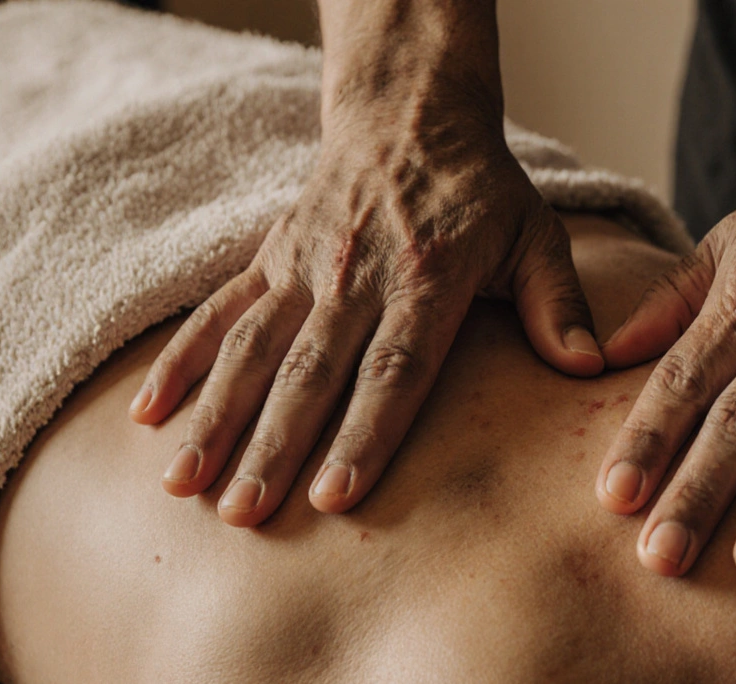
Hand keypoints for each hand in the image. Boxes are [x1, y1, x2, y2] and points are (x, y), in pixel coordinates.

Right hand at [130, 99, 602, 525]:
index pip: (393, 369)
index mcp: (426, 279)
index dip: (364, 433)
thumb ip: (556, 302)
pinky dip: (179, 361)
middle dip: (274, 447)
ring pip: (251, 349)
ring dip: (216, 417)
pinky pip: (217, 312)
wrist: (409, 117)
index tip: (335, 496)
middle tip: (245, 515)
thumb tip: (587, 367)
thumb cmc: (480, 191)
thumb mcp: (535, 234)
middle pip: (310, 373)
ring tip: (184, 484)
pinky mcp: (269, 258)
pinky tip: (148, 416)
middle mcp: (356, 277)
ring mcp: (303, 268)